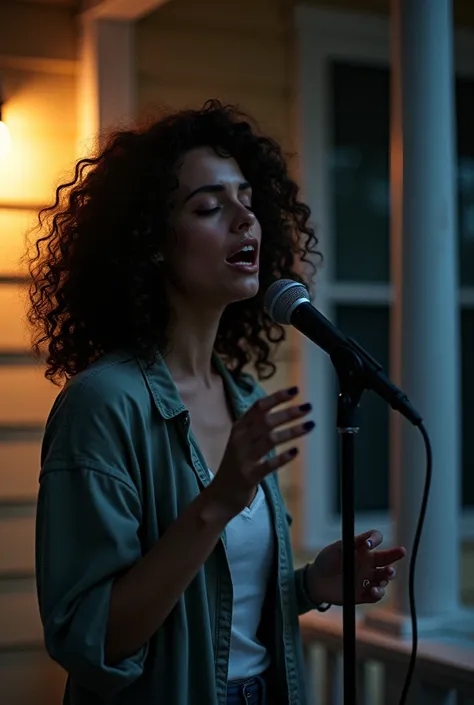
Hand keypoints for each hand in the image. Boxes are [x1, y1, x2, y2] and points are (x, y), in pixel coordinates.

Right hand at [207, 386, 313, 518]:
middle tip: (308, 408)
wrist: (219, 496)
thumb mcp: (241, 441)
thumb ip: (256, 426)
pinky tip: (296, 451)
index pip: (258, 407)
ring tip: (310, 425)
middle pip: (266, 421)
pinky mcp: (249, 476)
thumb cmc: (236, 465)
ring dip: (291, 431)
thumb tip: (281, 410)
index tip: (294, 391)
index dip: (277, 397)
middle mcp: (240, 440)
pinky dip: (282, 457)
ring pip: (269, 439)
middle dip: (288, 412)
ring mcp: (243, 458)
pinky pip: (268, 465)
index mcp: (239, 428)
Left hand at [305, 530, 406, 605]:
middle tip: (400, 553)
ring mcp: (367, 579)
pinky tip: (374, 590)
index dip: (376, 539)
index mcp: (362, 550)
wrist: (316, 581)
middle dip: (395, 555)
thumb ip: (352, 543)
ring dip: (387, 576)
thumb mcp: (337, 548)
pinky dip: (378, 593)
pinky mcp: (364, 594)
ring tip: (384, 575)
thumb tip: (367, 541)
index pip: (376, 540)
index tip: (369, 544)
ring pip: (384, 578)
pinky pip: (376, 595)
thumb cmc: (327, 560)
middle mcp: (368, 564)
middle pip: (387, 559)